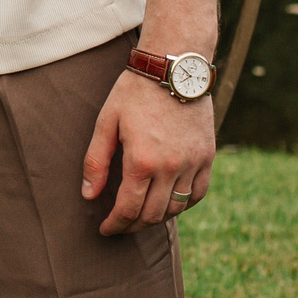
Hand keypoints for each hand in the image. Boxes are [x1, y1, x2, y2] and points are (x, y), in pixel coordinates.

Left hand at [81, 69, 214, 234]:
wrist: (173, 68)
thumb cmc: (135, 92)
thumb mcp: (106, 121)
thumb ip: (96, 161)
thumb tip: (89, 196)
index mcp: (142, 160)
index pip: (128, 209)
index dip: (115, 224)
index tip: (105, 229)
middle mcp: (170, 167)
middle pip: (152, 214)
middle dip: (133, 225)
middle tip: (120, 225)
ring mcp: (192, 163)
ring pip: (176, 208)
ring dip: (157, 218)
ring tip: (141, 215)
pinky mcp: (207, 156)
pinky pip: (198, 193)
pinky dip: (183, 204)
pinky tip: (169, 202)